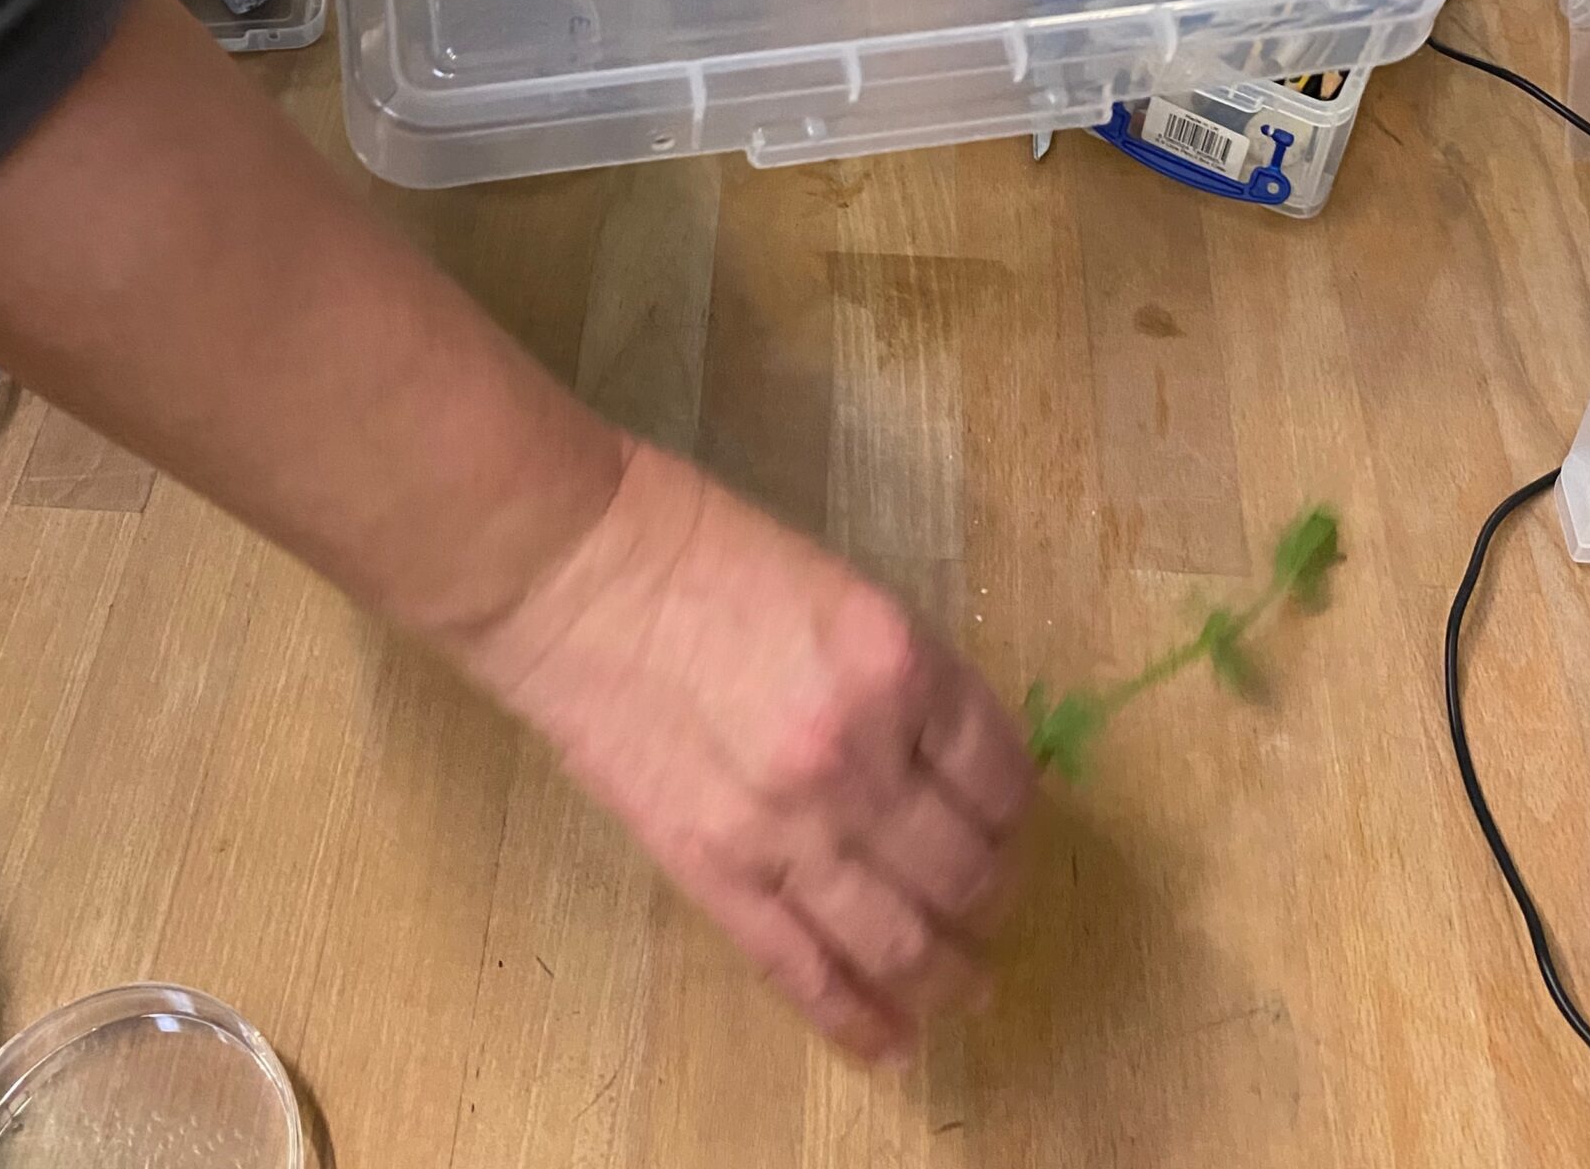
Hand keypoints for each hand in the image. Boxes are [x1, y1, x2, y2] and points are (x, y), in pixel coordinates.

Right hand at [467, 444, 1036, 1060]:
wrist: (574, 568)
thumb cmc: (701, 548)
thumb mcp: (838, 591)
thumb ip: (901, 680)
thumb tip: (952, 760)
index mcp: (899, 664)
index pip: (1000, 772)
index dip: (1015, 812)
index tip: (1008, 825)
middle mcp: (859, 756)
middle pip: (964, 867)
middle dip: (990, 898)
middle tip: (989, 906)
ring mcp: (785, 824)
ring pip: (899, 938)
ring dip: (945, 974)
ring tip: (963, 988)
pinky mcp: (713, 872)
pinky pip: (802, 968)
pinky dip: (857, 1018)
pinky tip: (892, 1042)